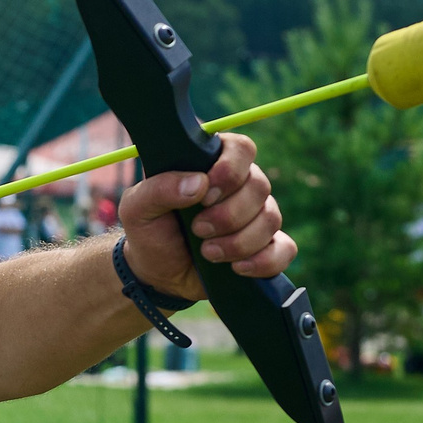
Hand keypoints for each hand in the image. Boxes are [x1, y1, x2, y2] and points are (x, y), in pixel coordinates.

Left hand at [116, 131, 294, 300]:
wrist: (156, 274)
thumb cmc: (149, 231)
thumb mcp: (137, 207)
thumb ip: (159, 188)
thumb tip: (199, 184)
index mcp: (211, 165)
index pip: (241, 148)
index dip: (230, 169)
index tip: (206, 193)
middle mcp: (240, 186)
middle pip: (259, 186)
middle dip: (228, 214)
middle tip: (198, 229)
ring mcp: (256, 217)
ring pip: (271, 219)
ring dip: (239, 241)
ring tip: (207, 253)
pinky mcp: (265, 247)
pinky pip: (285, 249)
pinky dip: (263, 261)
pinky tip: (236, 269)